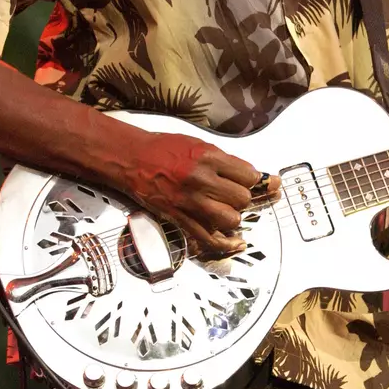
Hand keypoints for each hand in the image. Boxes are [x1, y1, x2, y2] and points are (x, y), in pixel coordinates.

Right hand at [118, 132, 280, 253]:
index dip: (254, 180)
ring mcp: (189, 201)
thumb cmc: (164, 149)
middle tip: (234, 194)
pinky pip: (208, 237)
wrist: (131, 158)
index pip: (249, 175)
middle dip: (242, 198)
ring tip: (227, 209)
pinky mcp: (179, 217)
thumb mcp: (199, 145)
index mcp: (208, 157)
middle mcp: (200, 180)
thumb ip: (227, 161)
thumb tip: (256, 175)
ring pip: (230, 219)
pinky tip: (235, 243)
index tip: (251, 181)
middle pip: (242, 198)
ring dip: (233, 217)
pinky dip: (225, 243)